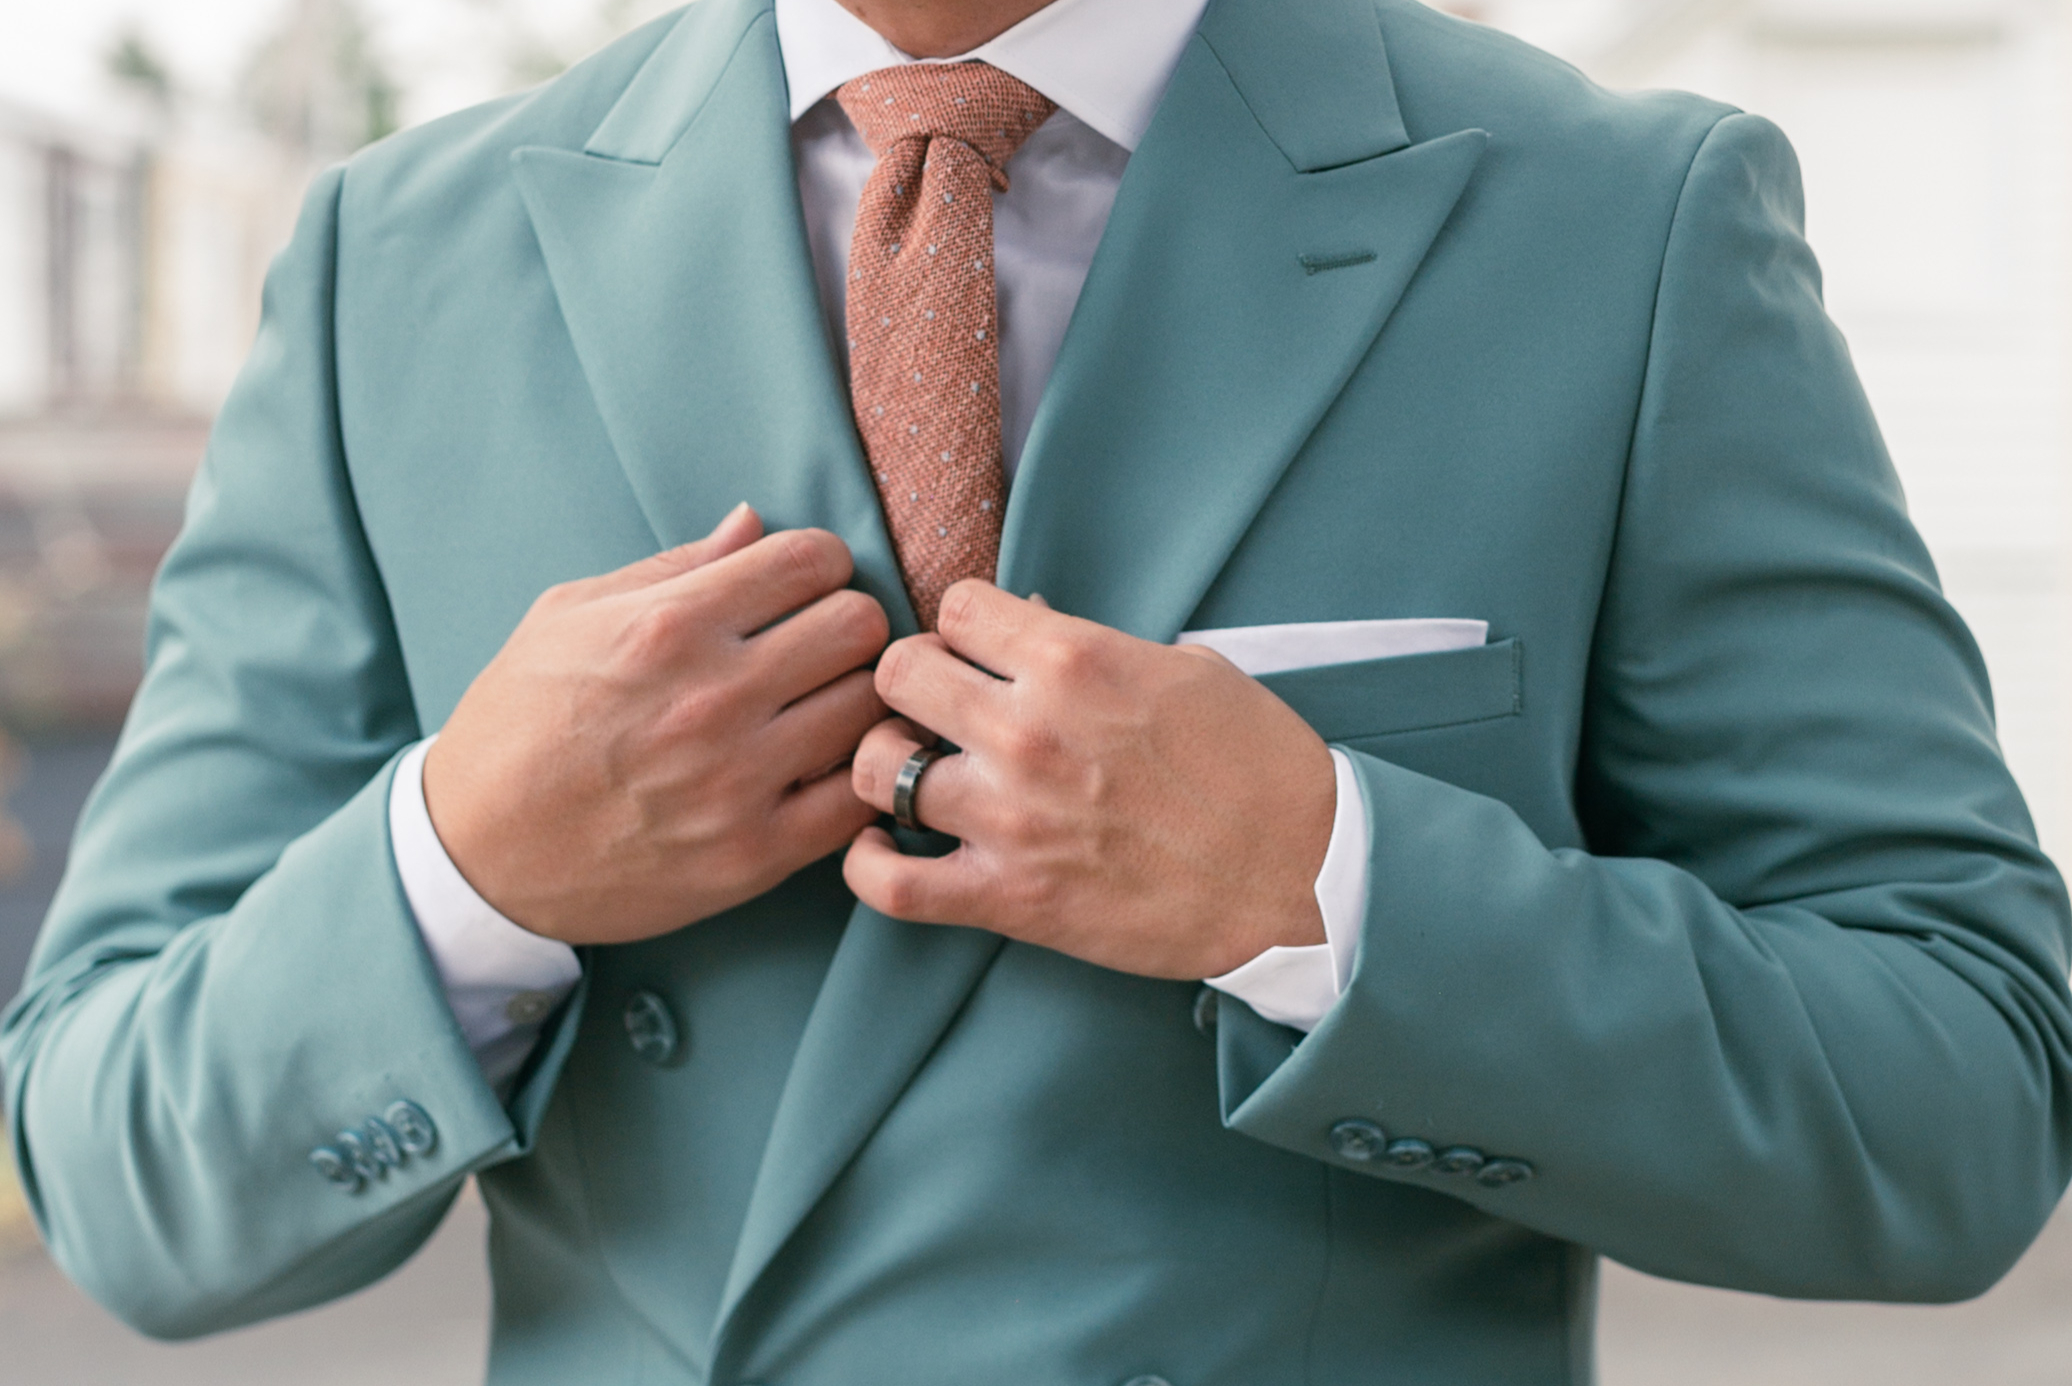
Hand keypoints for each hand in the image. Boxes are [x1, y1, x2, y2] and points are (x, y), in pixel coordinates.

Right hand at [424, 505, 889, 944]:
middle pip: (860, 627)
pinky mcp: (752, 855)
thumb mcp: (567, 617)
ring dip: (856, 700)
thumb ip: (673, 568)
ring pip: (870, 708)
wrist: (476, 856)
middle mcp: (711, 698)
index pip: (813, 558)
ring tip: (822, 707)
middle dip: (848, 624)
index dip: (820, 563)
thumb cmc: (518, 722)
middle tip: (819, 647)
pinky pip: (859, 799)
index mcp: (668, 626)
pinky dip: (855, 777)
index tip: (802, 588)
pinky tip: (824, 769)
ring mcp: (737, 782)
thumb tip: (754, 522)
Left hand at [845, 581, 1335, 978]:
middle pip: (897, 673)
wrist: (1300, 879)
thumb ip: (1091, 644)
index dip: (964, 629)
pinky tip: (883, 847)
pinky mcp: (1008, 898)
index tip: (981, 654)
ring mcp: (1009, 818)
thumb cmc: (1258, 767)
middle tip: (938, 709)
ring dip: (887, 766)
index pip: (956, 607)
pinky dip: (869, 865)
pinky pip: (890, 884)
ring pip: (874, 768)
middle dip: (912, 683)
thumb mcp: (1187, 669)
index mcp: (1076, 660)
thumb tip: (1020, 626)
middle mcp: (1028, 730)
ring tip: (916, 773)